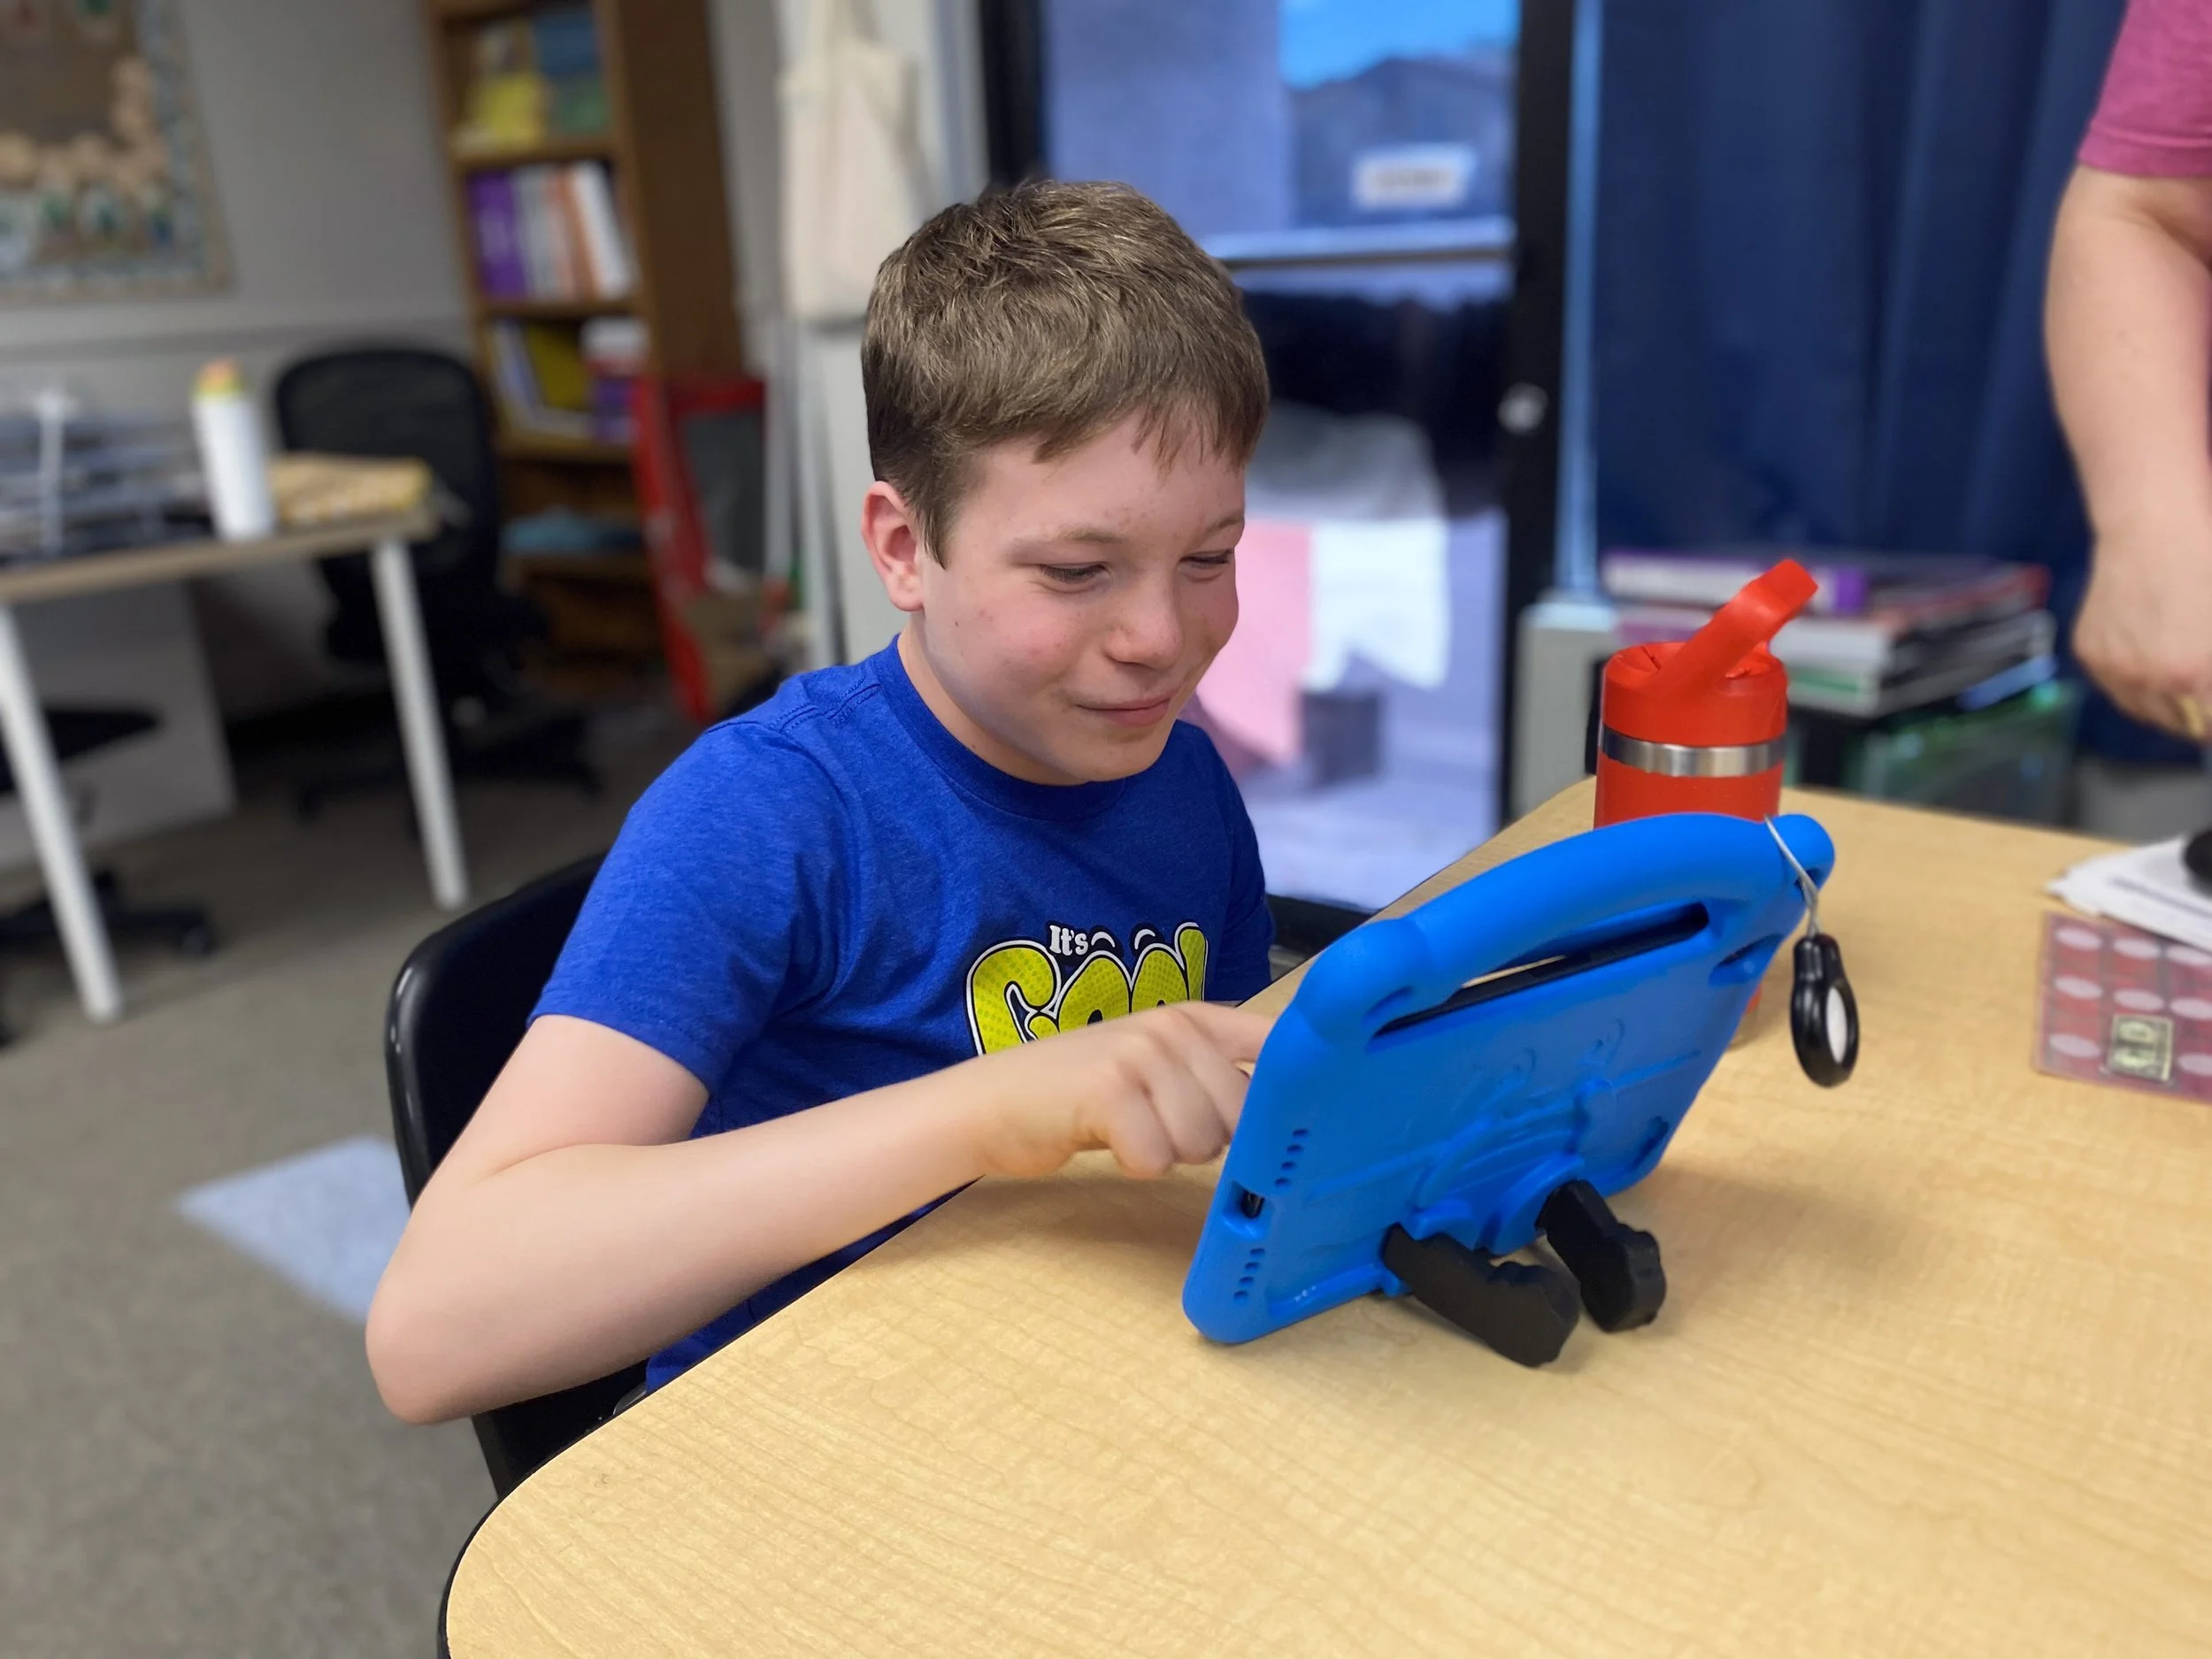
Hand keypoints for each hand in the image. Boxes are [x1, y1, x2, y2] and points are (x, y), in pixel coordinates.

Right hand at [960, 1001, 1271, 1179]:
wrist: (993, 1103)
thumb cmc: (1079, 1093)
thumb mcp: (1154, 1066)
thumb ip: (1213, 1076)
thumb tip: (1288, 1118)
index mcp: (1192, 1018)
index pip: (1275, 1043)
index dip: (1301, 1083)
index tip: (1319, 1112)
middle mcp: (1171, 1028)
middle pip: (1241, 1113)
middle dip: (1207, 1139)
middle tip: (1157, 1126)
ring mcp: (1139, 1055)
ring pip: (1201, 1142)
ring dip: (1166, 1153)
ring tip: (1129, 1129)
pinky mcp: (1109, 1093)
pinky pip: (1156, 1157)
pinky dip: (1134, 1164)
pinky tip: (1106, 1141)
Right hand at [2073, 520, 2211, 740]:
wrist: (2153, 527)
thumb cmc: (2206, 564)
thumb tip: (2208, 686)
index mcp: (2193, 672)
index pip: (2207, 725)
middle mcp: (2148, 679)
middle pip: (2180, 725)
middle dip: (2198, 714)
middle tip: (2204, 691)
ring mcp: (2112, 668)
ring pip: (2145, 711)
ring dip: (2167, 704)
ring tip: (2181, 678)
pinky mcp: (2089, 653)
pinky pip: (2116, 686)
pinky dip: (2135, 680)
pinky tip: (2149, 654)